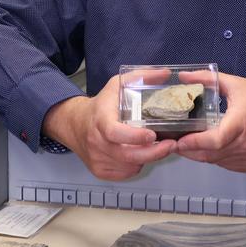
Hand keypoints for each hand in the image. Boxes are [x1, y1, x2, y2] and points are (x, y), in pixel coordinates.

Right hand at [42, 74, 175, 180]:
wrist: (75, 124)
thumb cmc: (101, 105)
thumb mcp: (118, 84)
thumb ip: (142, 76)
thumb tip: (166, 73)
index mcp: (101, 120)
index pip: (115, 133)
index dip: (134, 137)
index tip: (152, 134)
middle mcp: (96, 142)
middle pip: (126, 155)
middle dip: (153, 153)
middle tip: (170, 145)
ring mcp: (97, 159)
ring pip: (128, 165)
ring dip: (146, 158)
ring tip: (158, 147)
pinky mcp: (99, 170)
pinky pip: (124, 173)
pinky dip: (136, 165)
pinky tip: (140, 154)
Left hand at [175, 72, 245, 171]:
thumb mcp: (237, 84)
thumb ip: (208, 80)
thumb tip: (184, 76)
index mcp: (241, 123)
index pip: (213, 141)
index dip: (193, 143)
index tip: (178, 140)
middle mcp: (245, 144)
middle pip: (210, 154)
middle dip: (190, 150)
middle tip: (176, 141)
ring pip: (216, 162)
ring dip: (202, 155)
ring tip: (190, 143)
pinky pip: (227, 165)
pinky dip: (216, 158)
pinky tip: (212, 147)